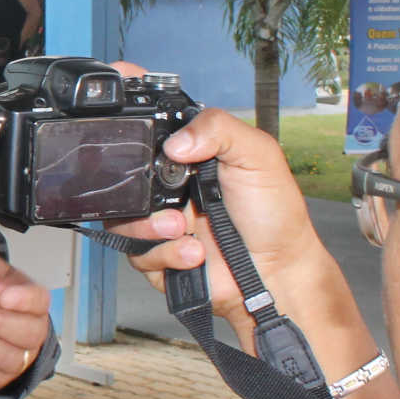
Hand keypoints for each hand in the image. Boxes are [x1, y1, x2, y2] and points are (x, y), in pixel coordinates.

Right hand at [109, 105, 326, 346]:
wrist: (277, 269)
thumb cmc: (273, 212)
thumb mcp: (257, 156)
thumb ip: (220, 129)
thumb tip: (174, 142)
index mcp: (186, 161)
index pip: (144, 144)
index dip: (136, 146)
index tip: (153, 158)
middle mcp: (167, 191)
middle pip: (123, 185)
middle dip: (139, 199)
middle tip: (173, 210)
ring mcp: (159, 225)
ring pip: (122, 223)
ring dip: (151, 230)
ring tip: (185, 232)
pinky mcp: (157, 258)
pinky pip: (137, 255)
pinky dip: (166, 256)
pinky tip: (195, 254)